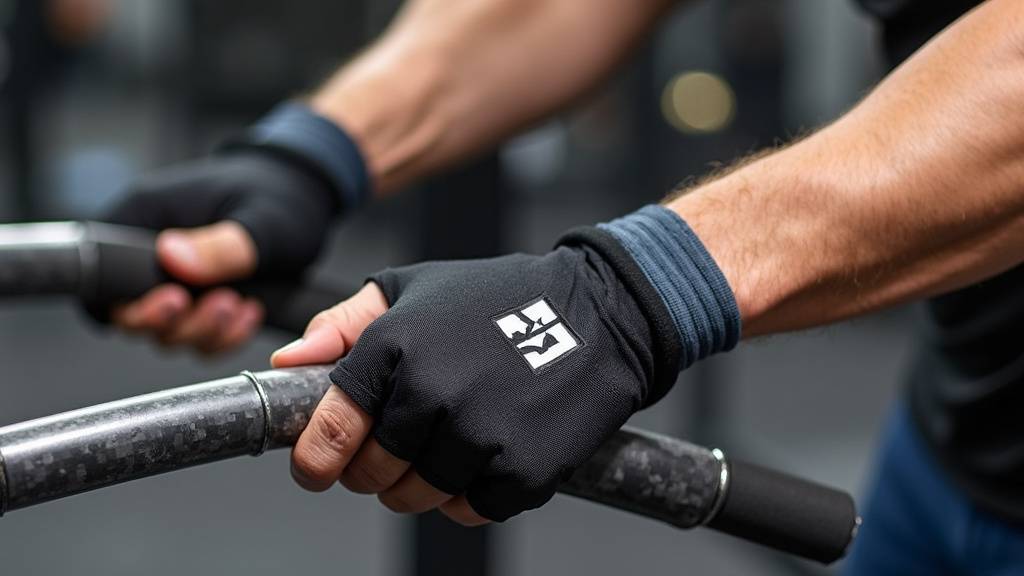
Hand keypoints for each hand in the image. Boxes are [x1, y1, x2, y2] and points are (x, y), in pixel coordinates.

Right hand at [105, 151, 336, 353]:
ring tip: (240, 305)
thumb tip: (171, 257)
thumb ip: (220, 245)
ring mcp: (176, 276)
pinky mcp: (200, 294)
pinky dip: (223, 335)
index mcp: (144, 216)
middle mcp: (151, 248)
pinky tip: (250, 314)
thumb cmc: (280, 191)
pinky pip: (198, 333)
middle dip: (178, 322)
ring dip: (204, 330)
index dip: (131, 305)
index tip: (176, 302)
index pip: (102, 276)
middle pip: (132, 314)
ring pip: (168, 329)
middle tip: (222, 304)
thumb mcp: (261, 220)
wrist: (306, 191)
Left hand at [273, 240, 680, 522]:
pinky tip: (487, 455)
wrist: (601, 314)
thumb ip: (343, 325)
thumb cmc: (501, 299)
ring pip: (418, 498)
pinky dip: (471, 496)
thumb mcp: (414, 290)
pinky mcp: (522, 469)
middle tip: (399, 449)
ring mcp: (480, 434)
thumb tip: (288, 365)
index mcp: (395, 346)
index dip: (315, 459)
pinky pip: (470, 511)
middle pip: (372, 475)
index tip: (317, 468)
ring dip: (421, 486)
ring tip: (447, 448)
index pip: (331, 428)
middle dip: (374, 471)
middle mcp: (433, 392)